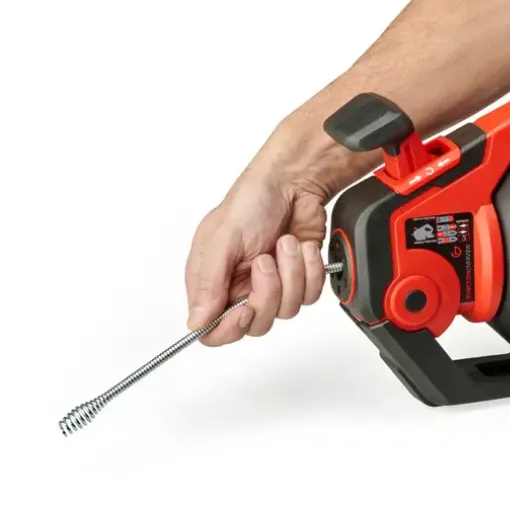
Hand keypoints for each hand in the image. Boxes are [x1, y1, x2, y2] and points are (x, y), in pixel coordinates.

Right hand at [185, 128, 329, 345]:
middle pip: (255, 325)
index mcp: (213, 281)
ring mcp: (273, 285)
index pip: (213, 330)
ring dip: (291, 273)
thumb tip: (196, 322)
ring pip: (287, 310)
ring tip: (284, 243)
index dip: (229, 328)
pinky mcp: (300, 279)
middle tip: (265, 260)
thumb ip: (208, 283)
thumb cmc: (252, 202)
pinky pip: (310, 296)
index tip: (243, 309)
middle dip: (267, 293)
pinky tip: (301, 247)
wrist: (294, 182)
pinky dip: (310, 269)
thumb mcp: (221, 238)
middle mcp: (241, 287)